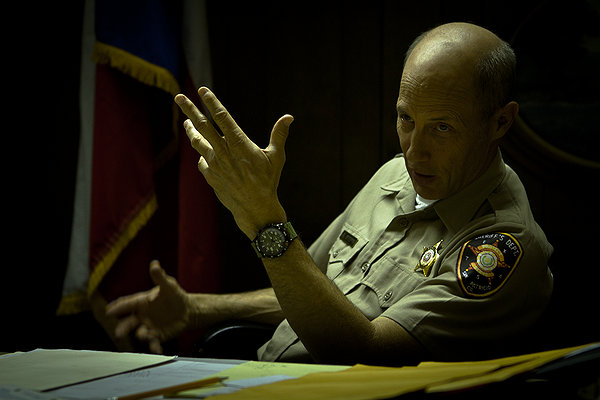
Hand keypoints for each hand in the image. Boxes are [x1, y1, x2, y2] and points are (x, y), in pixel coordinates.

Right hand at [105, 260, 190, 353]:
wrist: (187, 310)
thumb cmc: (174, 295)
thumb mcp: (168, 285)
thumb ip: (159, 277)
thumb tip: (154, 263)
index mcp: (140, 302)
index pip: (127, 304)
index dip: (118, 307)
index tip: (109, 311)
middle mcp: (141, 316)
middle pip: (128, 322)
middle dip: (122, 328)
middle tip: (118, 334)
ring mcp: (148, 327)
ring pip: (140, 332)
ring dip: (141, 335)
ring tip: (146, 335)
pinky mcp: (157, 336)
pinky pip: (154, 342)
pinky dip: (154, 346)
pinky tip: (158, 350)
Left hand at [174, 87, 293, 238]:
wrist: (255, 208)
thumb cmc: (268, 182)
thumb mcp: (276, 157)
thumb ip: (279, 135)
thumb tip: (289, 117)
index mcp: (239, 143)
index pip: (222, 117)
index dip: (212, 102)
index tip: (202, 90)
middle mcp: (223, 151)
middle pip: (202, 126)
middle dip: (189, 110)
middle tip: (179, 97)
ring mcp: (214, 164)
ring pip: (197, 142)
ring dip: (190, 130)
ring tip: (185, 121)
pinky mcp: (210, 176)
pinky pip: (202, 161)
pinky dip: (203, 154)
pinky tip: (204, 152)